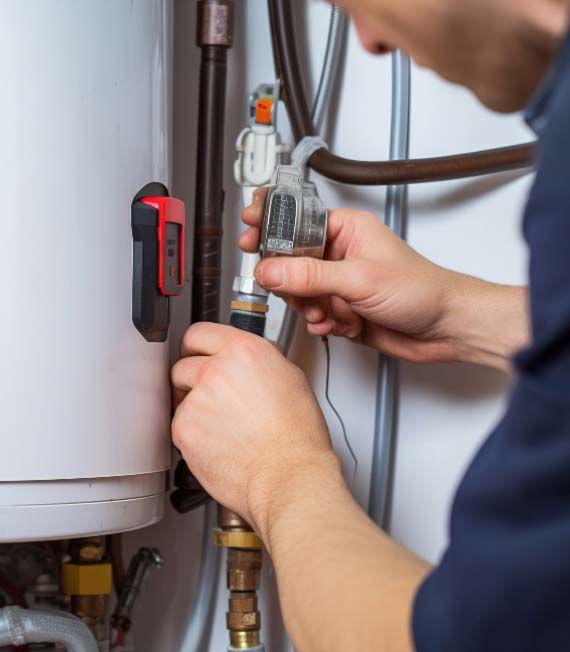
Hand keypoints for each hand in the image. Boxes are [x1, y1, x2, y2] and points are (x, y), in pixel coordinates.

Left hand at [171, 322, 339, 541]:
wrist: (288, 475)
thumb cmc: (296, 435)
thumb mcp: (290, 378)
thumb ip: (259, 360)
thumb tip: (247, 359)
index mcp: (243, 351)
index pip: (199, 333)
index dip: (198, 347)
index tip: (197, 354)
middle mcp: (216, 370)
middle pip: (183, 364)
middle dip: (193, 378)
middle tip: (212, 395)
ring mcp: (196, 400)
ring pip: (179, 396)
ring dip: (193, 406)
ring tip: (222, 424)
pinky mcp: (184, 429)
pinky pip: (179, 424)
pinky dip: (192, 432)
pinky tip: (218, 440)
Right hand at [240, 191, 527, 368]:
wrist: (445, 328)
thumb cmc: (422, 289)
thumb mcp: (361, 278)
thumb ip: (310, 275)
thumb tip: (270, 270)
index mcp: (347, 230)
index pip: (297, 221)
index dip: (271, 227)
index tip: (249, 233)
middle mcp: (340, 254)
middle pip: (291, 262)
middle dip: (294, 283)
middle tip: (301, 292)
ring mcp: (339, 284)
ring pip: (300, 293)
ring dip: (311, 308)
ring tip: (331, 313)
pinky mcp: (342, 310)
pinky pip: (313, 315)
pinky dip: (322, 324)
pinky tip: (339, 325)